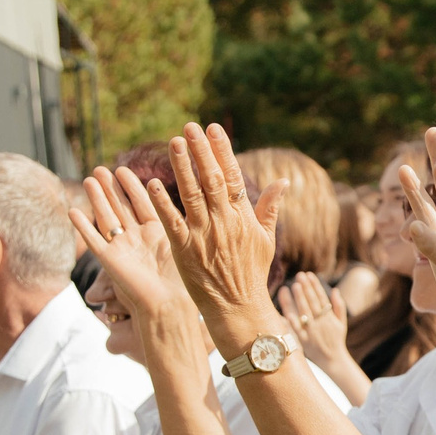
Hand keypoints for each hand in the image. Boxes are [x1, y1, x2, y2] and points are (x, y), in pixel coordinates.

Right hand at [72, 165, 200, 351]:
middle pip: (122, 207)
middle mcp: (138, 239)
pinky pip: (93, 240)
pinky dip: (83, 227)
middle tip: (102, 168)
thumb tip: (197, 193)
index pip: (142, 203)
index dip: (133, 186)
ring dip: (97, 199)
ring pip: (106, 218)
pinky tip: (72, 211)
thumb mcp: (182, 242)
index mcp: (156, 233)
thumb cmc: (182, 278)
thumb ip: (180, 219)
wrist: (168, 304)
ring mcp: (122, 249)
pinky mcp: (109, 261)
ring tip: (89, 179)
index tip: (123, 168)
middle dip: (112, 188)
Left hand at [148, 124, 288, 354]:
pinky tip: (151, 182)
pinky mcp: (184, 249)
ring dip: (181, 167)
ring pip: (191, 194)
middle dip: (201, 151)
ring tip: (173, 143)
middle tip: (190, 127)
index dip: (222, 150)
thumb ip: (270, 207)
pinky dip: (162, 202)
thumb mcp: (266, 239)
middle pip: (212, 179)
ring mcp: (204, 234)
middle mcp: (224, 221)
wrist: (238, 307)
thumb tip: (283, 181)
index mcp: (243, 216)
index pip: (233, 175)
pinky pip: (171, 221)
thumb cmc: (251, 273)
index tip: (213, 129)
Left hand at [279, 273, 350, 369]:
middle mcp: (321, 323)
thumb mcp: (342, 323)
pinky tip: (285, 310)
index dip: (315, 286)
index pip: (321, 298)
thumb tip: (335, 290)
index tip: (310, 275)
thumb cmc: (337, 340)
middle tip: (299, 275)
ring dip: (299, 299)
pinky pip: (296, 329)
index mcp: (329, 318)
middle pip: (312, 302)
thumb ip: (339, 306)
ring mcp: (312, 332)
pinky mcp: (304, 341)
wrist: (333, 360)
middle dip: (306, 288)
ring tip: (293, 285)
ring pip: (304, 312)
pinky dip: (291, 320)